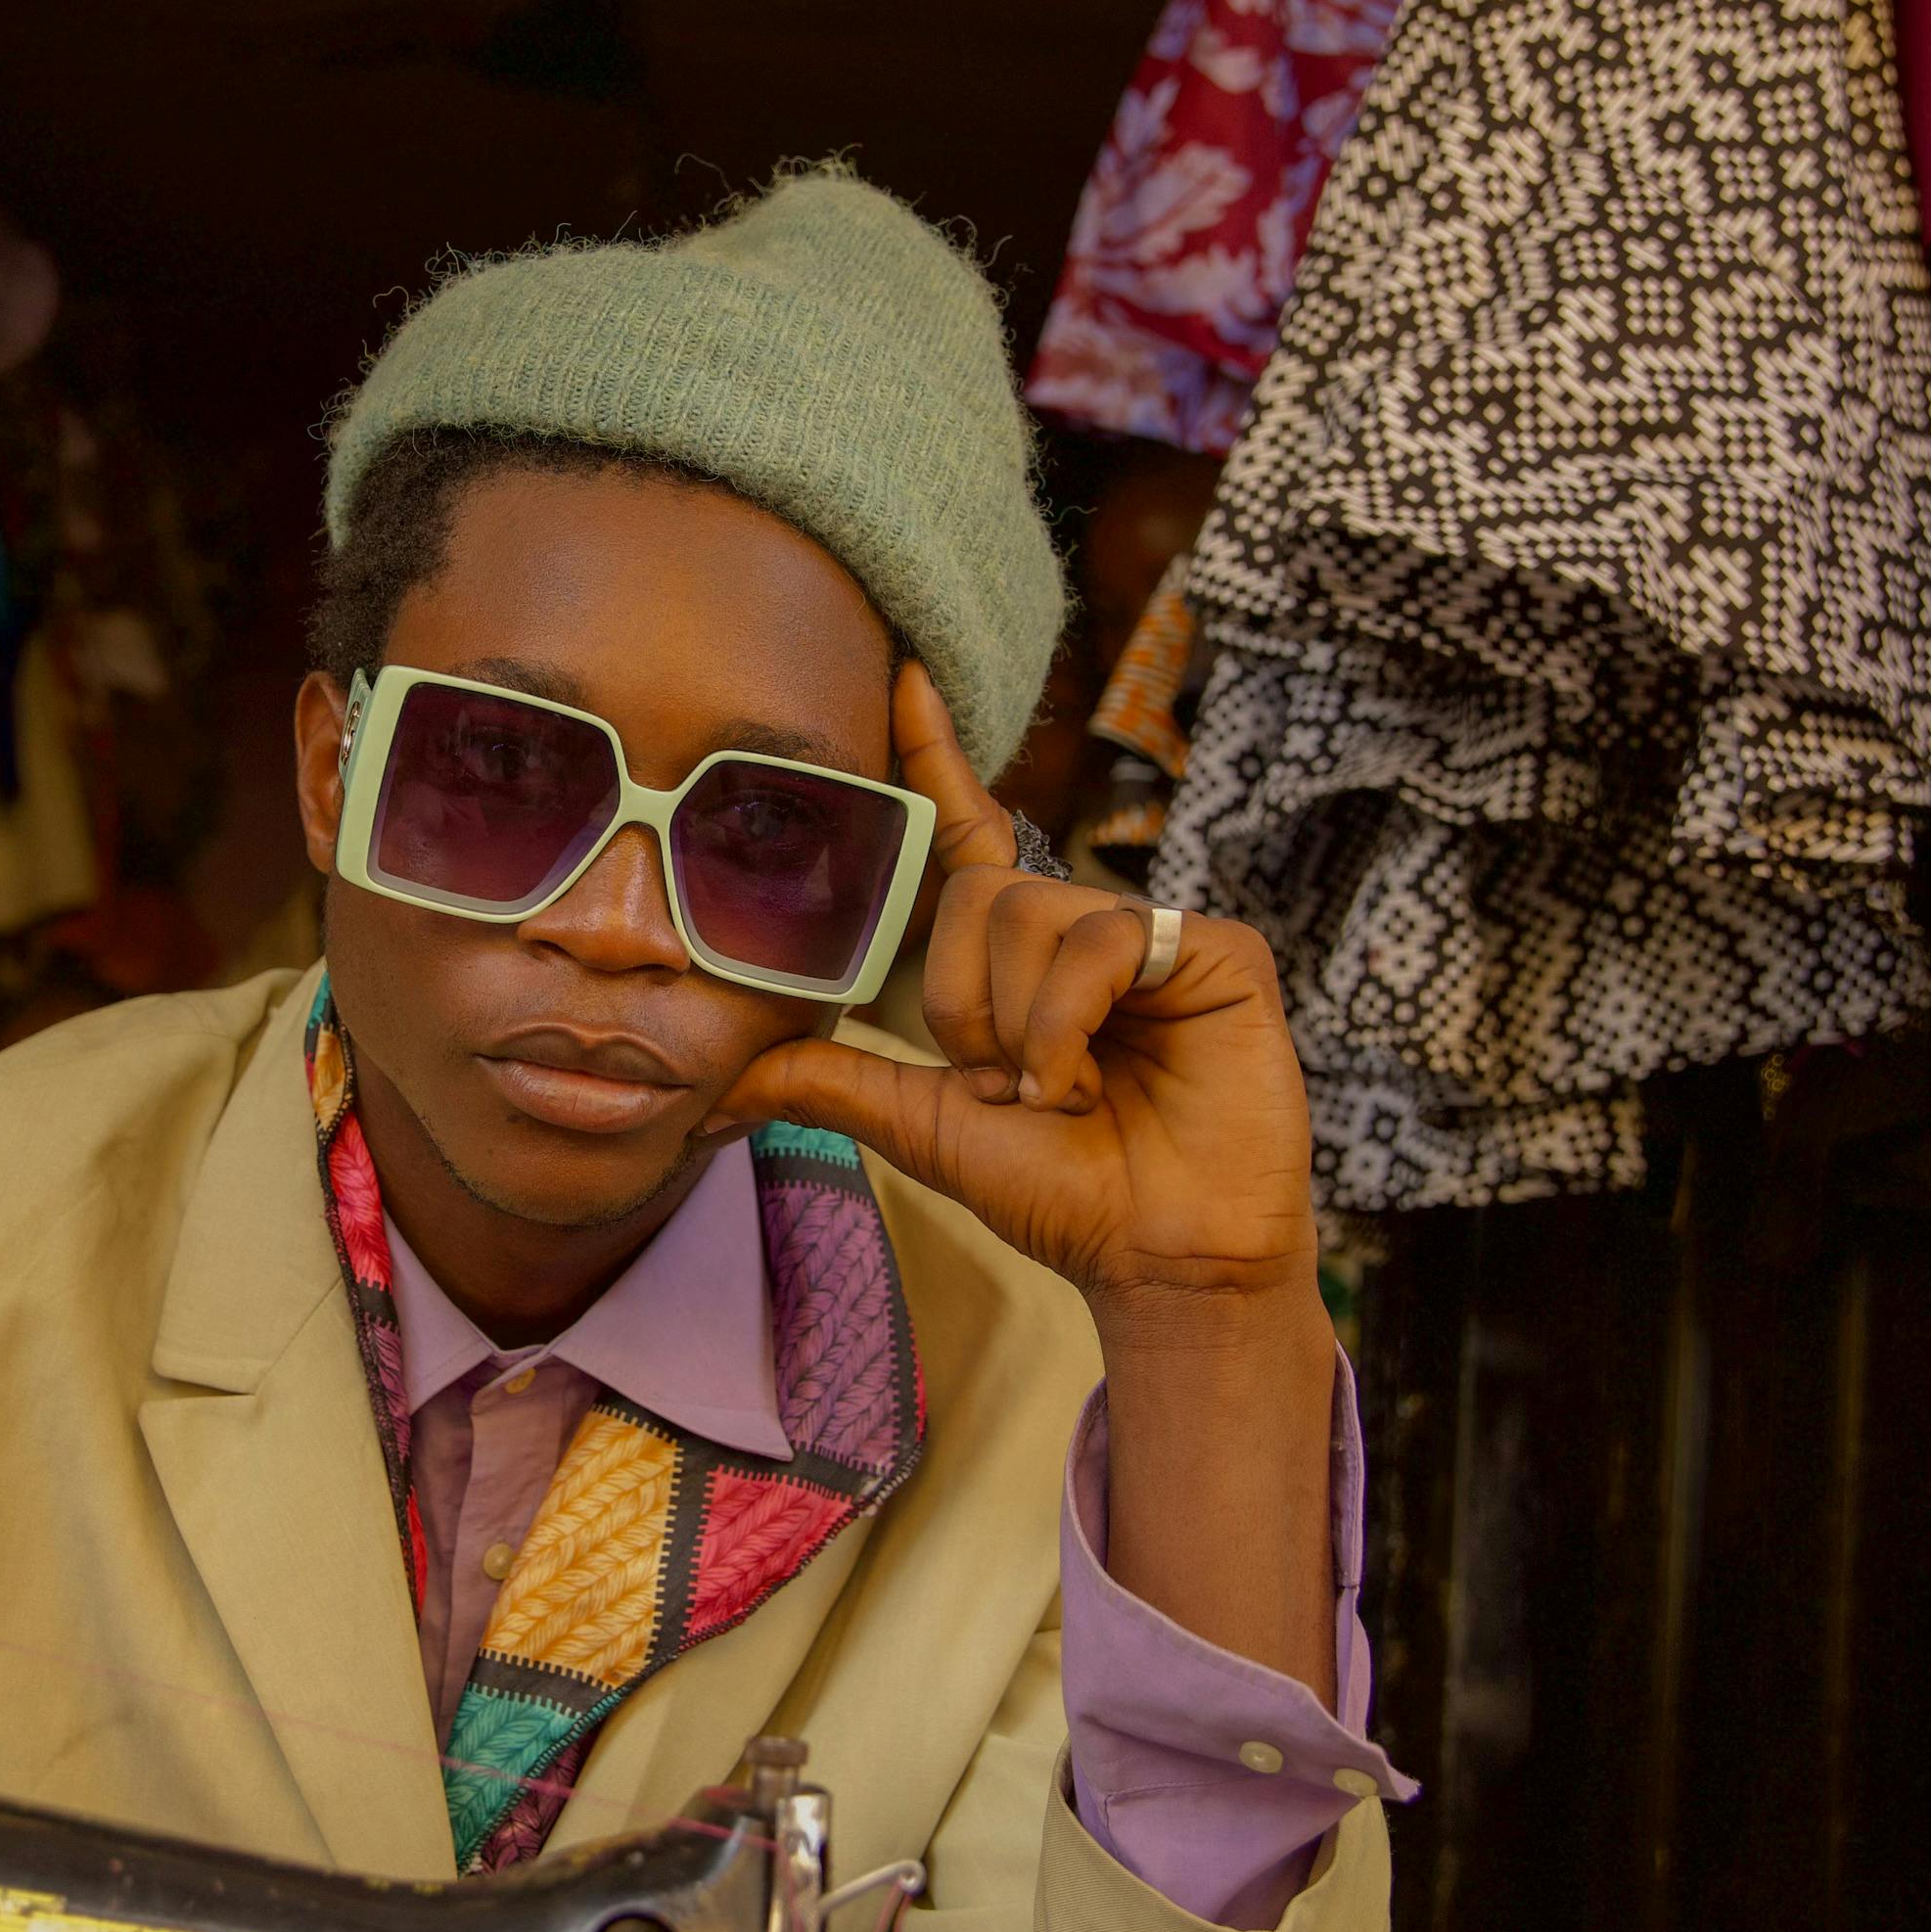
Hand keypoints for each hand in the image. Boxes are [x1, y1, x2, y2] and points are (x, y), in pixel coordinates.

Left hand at [715, 664, 1318, 1325]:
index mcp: (1023, 960)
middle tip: (1016, 1088)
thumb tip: (714, 1094)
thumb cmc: (1061, 1194)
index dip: (936, 757)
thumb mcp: (925, 1128)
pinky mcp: (1216, 951)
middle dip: (970, 1009)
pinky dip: (1071, 1025)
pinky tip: (1096, 1083)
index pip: (969, 836)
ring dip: (1023, 1031)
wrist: (1158, 1259)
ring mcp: (1155, 938)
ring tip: (1067, 1093)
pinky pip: (1103, 940)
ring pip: (1033, 918)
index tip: (901, 673)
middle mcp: (1087, 933)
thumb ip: (832, 1086)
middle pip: (979, 898)